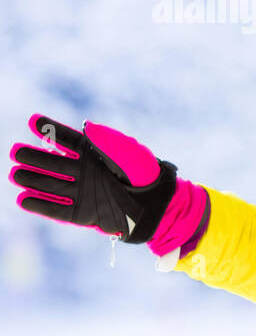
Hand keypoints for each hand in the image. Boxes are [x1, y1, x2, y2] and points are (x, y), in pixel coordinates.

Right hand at [10, 113, 207, 253]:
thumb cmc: (147, 175)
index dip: (50, 130)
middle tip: (16, 152)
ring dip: (33, 180)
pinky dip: (42, 205)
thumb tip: (87, 126)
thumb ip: (109, 140)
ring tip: (16, 174)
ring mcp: (83, 193)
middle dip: (34, 157)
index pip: (68, 139)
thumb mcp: (131, 153)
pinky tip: (24, 199)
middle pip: (54, 162)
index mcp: (95, 154)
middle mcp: (85, 172)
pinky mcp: (84, 214)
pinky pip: (59, 210)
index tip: (33, 121)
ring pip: (52, 185)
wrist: (159, 207)